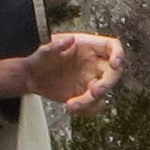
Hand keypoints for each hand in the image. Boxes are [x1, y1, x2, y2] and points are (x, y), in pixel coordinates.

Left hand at [0, 31, 123, 113]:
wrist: (30, 77)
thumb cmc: (37, 58)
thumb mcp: (43, 51)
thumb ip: (55, 45)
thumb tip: (70, 40)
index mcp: (87, 47)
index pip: (112, 47)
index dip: (119, 54)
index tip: (116, 64)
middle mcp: (93, 63)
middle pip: (113, 73)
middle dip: (106, 84)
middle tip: (94, 92)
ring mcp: (90, 79)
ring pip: (103, 92)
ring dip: (91, 101)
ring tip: (72, 105)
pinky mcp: (85, 94)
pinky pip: (95, 105)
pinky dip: (86, 110)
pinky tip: (71, 107)